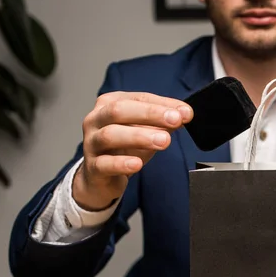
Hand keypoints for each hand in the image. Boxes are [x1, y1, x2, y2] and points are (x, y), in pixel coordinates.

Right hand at [73, 92, 192, 209]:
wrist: (101, 178)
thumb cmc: (124, 149)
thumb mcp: (146, 131)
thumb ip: (164, 122)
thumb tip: (184, 113)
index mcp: (109, 104)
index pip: (138, 98)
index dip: (162, 104)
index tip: (185, 112)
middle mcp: (96, 120)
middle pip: (119, 110)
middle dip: (150, 114)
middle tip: (175, 120)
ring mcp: (91, 143)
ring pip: (110, 135)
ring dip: (140, 137)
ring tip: (164, 141)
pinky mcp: (92, 168)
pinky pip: (104, 164)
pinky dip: (122, 163)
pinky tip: (137, 164)